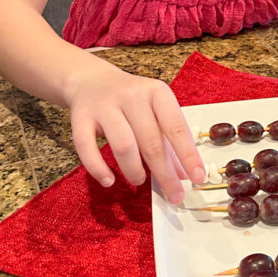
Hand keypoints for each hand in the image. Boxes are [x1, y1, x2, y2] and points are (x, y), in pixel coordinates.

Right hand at [66, 61, 205, 203]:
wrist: (92, 81)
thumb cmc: (131, 101)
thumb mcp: (155, 111)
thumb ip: (169, 140)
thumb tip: (185, 174)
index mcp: (156, 92)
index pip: (176, 127)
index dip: (188, 155)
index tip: (197, 178)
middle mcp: (132, 96)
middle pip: (151, 141)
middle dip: (164, 173)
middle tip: (174, 195)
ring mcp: (105, 106)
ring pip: (123, 145)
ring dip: (134, 170)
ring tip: (140, 180)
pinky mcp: (80, 117)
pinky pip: (87, 147)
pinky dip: (98, 168)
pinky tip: (109, 181)